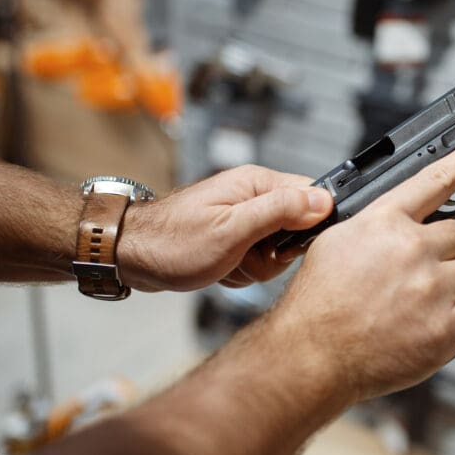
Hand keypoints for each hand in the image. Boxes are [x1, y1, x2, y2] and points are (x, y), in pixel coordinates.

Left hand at [117, 165, 332, 291]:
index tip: (282, 245)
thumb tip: (323, 201)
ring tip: (229, 262)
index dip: (307, 227)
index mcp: (258, 183)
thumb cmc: (172, 242)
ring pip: (278, 250)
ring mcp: (245, 216)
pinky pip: (260, 259)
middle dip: (275, 254)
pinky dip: (244, 271)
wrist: (131, 256)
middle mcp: (255, 195)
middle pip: (298, 229)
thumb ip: (279, 211)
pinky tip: (223, 268)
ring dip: (256, 266)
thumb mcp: (232, 230)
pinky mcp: (237, 235)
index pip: (313, 197)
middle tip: (246, 256)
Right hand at [268, 134, 454, 403]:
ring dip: (454, 287)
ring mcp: (432, 289)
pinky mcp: (446, 328)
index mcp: (384, 222)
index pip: (436, 178)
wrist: (312, 356)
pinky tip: (432, 325)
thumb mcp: (336, 242)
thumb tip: (406, 218)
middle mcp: (412, 249)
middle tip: (418, 276)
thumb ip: (377, 224)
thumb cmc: (319, 304)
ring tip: (418, 306)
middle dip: (445, 253)